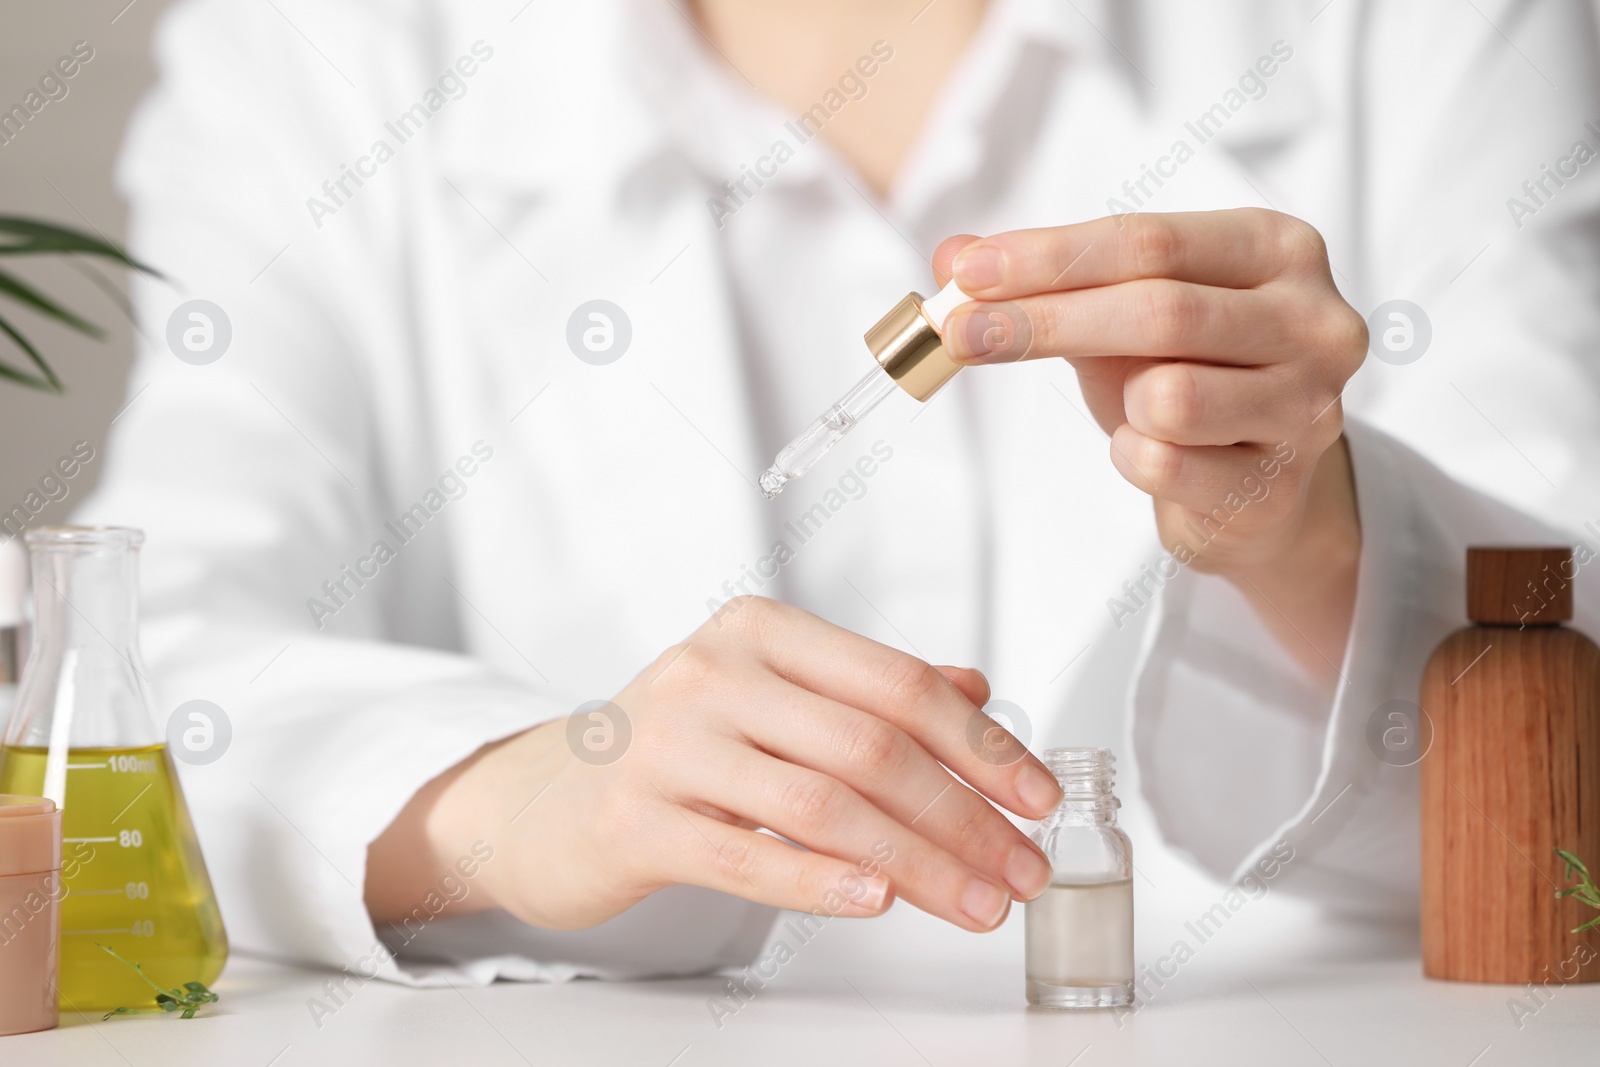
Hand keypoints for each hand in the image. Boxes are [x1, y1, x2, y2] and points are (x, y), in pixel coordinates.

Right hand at [366, 598, 1061, 932]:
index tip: (1039, 798)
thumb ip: (869, 691)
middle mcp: (713, 672)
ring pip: (822, 804)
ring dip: (918, 861)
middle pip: (871, 747)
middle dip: (965, 816)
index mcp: (760, 631)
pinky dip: (821, 881)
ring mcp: (668, 744)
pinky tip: (879, 902)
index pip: (898, 684)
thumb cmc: (676, 749)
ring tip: (977, 904)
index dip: (983, 745)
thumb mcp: (771, 698)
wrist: (546, 798)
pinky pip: (746, 854)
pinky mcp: (634, 818)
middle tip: (1024, 870)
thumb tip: (977, 692)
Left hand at [932, 209, 1364, 681]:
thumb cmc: (1188, 376)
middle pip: (1159, 310)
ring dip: (1115, 401)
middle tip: (960, 333)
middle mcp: (1312, 320)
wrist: (1257, 488)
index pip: (1149, 240)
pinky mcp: (1278, 486)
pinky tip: (1143, 448)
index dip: (1050, 255)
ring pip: (1172, 396)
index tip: (966, 271)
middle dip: (1045, 321)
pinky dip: (1130, 455)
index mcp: (1276, 249)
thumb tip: (951, 256)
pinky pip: (1166, 466)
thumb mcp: (1118, 314)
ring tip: (1121, 403)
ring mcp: (1306, 407)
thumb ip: (1045, 279)